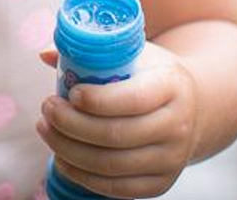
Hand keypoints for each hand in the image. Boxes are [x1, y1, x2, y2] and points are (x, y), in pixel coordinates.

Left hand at [36, 41, 198, 196]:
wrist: (193, 107)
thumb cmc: (150, 74)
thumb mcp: (133, 53)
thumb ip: (91, 50)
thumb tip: (44, 53)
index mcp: (172, 85)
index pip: (133, 99)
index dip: (97, 100)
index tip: (70, 93)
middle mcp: (177, 125)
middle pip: (116, 135)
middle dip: (72, 125)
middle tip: (47, 108)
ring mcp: (171, 159)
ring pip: (111, 165)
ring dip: (70, 150)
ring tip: (46, 130)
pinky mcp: (161, 184)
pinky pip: (117, 188)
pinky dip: (83, 176)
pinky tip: (62, 158)